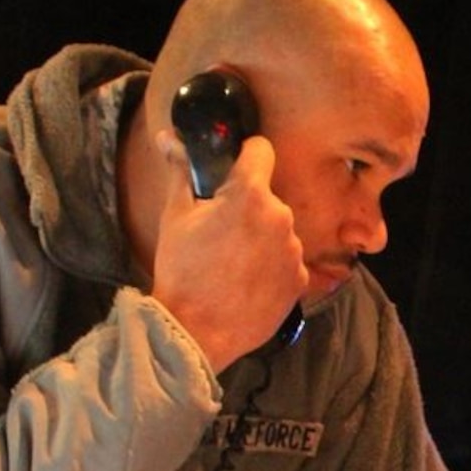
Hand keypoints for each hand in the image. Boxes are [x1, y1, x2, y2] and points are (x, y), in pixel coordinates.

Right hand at [149, 130, 305, 370]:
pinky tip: (246, 282)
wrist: (197, 332)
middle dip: (248, 206)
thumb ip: (180, 172)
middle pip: (267, 197)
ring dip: (261, 238)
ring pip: (278, 229)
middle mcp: (282, 217)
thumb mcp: (176, 216)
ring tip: (232, 262)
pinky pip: (286, 260)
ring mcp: (294, 250)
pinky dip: (271, 266)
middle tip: (220, 230)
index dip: (245, 154)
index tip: (233, 169)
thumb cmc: (182, 271)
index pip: (261, 150)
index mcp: (251, 194)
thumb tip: (169, 138)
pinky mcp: (300, 279)